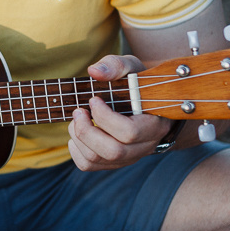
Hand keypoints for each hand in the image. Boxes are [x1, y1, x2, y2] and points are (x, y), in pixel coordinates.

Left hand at [67, 54, 173, 170]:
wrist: (142, 101)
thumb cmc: (136, 84)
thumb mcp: (131, 68)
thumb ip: (115, 66)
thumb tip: (94, 71)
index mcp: (154, 124)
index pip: (129, 132)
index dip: (104, 117)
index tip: (94, 99)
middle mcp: (144, 146)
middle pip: (113, 152)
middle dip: (86, 130)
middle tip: (79, 111)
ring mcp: (128, 157)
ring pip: (97, 159)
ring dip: (78, 137)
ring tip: (78, 118)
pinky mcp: (112, 162)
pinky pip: (87, 165)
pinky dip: (74, 149)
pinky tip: (77, 132)